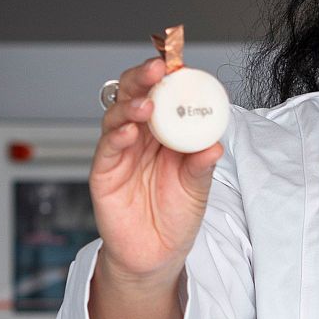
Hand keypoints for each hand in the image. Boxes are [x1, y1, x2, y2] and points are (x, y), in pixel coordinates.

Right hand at [90, 57, 224, 283]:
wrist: (156, 256)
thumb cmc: (176, 216)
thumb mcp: (198, 188)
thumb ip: (202, 165)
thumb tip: (215, 145)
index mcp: (166, 132)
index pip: (164, 95)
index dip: (169, 77)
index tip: (179, 62)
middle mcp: (141, 136)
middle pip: (136, 95)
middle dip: (145, 78)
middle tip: (159, 69)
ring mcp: (121, 153)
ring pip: (117, 116)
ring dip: (131, 105)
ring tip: (146, 104)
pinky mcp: (104, 173)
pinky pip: (107, 149)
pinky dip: (117, 136)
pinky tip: (129, 131)